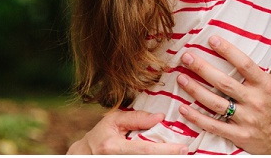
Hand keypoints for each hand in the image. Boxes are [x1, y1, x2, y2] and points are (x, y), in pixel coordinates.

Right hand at [67, 108, 185, 154]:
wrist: (84, 156)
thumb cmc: (100, 136)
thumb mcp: (113, 120)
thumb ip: (136, 119)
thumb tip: (160, 117)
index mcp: (115, 148)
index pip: (146, 150)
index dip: (166, 150)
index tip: (183, 148)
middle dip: (169, 157)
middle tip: (186, 151)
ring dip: (164, 157)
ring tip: (178, 152)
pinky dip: (156, 157)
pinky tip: (166, 153)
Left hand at [176, 20, 270, 152]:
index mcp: (265, 84)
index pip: (245, 65)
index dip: (228, 52)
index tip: (212, 39)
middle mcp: (254, 101)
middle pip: (225, 83)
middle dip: (203, 69)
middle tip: (186, 56)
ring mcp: (246, 119)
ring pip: (216, 104)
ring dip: (196, 91)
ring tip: (180, 78)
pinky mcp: (238, 136)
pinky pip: (214, 126)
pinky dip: (197, 118)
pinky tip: (184, 108)